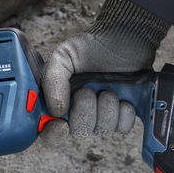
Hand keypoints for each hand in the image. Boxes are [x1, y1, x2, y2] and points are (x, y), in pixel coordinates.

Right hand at [41, 0, 169, 140]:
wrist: (123, 38)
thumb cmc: (91, 47)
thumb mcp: (63, 57)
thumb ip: (53, 81)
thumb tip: (56, 111)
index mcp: (60, 102)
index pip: (50, 131)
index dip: (53, 133)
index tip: (61, 124)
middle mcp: (79, 112)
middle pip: (78, 133)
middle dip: (84, 112)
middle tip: (88, 91)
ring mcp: (102, 116)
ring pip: (102, 131)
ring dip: (106, 109)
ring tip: (108, 89)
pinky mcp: (123, 115)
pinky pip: (122, 128)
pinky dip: (123, 113)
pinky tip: (123, 98)